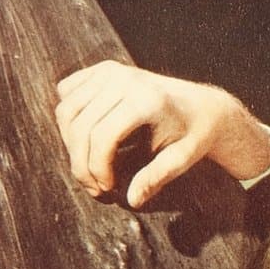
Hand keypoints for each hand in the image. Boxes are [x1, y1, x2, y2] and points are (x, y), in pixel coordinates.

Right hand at [54, 61, 269, 206]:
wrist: (203, 107)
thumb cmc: (193, 136)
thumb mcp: (182, 159)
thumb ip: (157, 178)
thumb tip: (132, 199)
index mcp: (148, 101)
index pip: (102, 137)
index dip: (97, 168)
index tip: (106, 190)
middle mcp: (126, 80)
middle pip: (80, 126)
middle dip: (81, 163)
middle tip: (94, 187)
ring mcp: (112, 71)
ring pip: (66, 111)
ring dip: (71, 144)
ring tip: (89, 167)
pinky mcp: (103, 69)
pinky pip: (66, 93)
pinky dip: (69, 119)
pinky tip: (87, 139)